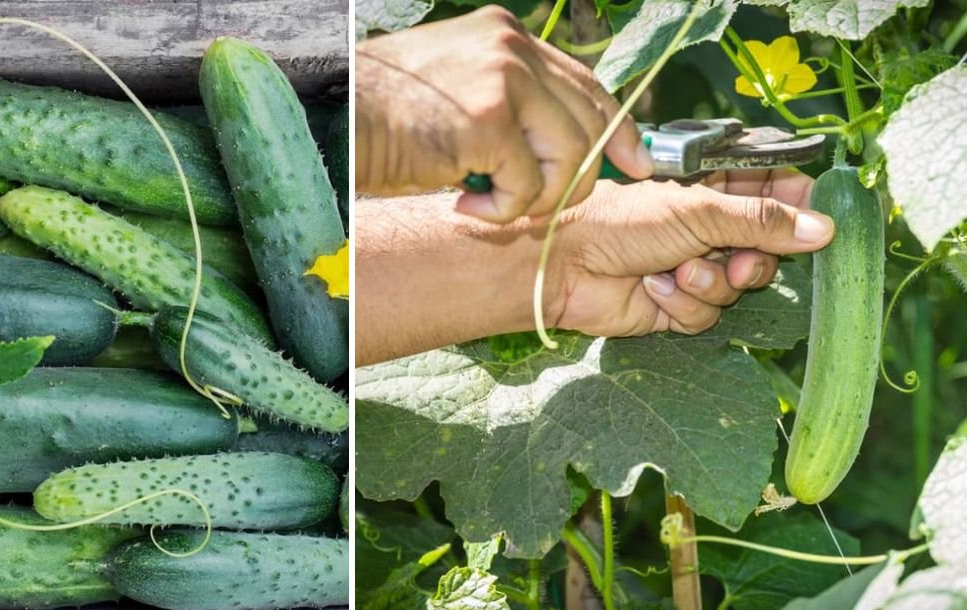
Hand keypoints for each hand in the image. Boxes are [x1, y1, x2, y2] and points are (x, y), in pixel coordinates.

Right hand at [355, 5, 652, 223]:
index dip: (619, 131)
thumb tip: (551, 144)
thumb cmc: (379, 117)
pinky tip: (466, 206)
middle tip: (534, 207)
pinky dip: (503, 211)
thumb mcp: (454, 91)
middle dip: (575, 179)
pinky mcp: (488, 121)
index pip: (588, 84)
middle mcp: (512, 48)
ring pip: (571, 158)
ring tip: (491, 205)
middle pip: (591, 123)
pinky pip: (529, 186)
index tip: (637, 165)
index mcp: (505, 37)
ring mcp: (503, 80)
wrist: (334, 118)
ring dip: (537, 200)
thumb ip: (506, 103)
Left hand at [545, 168, 831, 335]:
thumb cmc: (623, 222)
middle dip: (753, 260)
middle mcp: (706, 229)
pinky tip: (654, 289)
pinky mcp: (674, 306)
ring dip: (710, 282)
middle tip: (735, 261)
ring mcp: (691, 267)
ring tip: (677, 271)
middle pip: (766, 250)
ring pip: (737, 288)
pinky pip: (706, 315)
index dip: (796, 205)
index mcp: (713, 190)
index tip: (812, 216)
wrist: (565, 265)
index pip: (773, 193)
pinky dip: (683, 304)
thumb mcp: (700, 212)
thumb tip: (825, 228)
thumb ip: (763, 220)